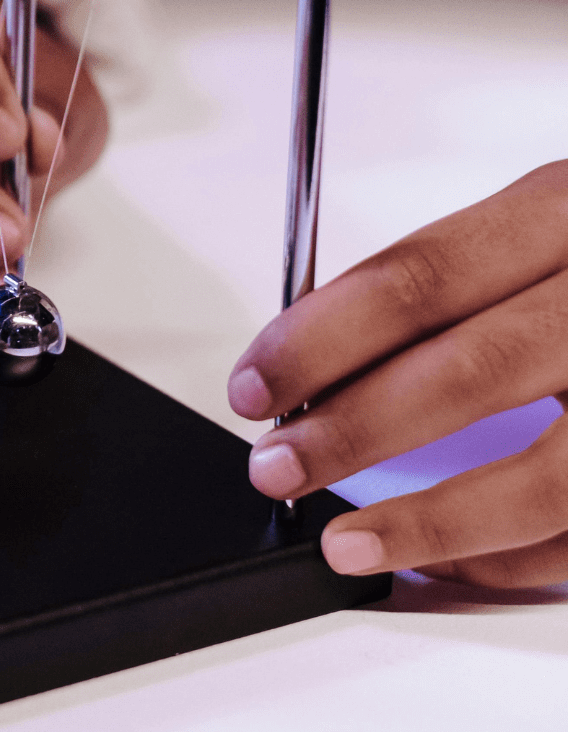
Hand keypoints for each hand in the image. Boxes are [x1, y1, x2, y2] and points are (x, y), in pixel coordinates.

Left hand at [229, 161, 567, 585]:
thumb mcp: (549, 230)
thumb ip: (456, 285)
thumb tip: (322, 360)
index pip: (418, 277)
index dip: (319, 339)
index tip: (255, 384)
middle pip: (469, 370)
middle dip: (352, 430)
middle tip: (276, 467)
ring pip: (548, 473)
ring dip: (431, 519)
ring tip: (344, 542)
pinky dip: (520, 556)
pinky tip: (455, 563)